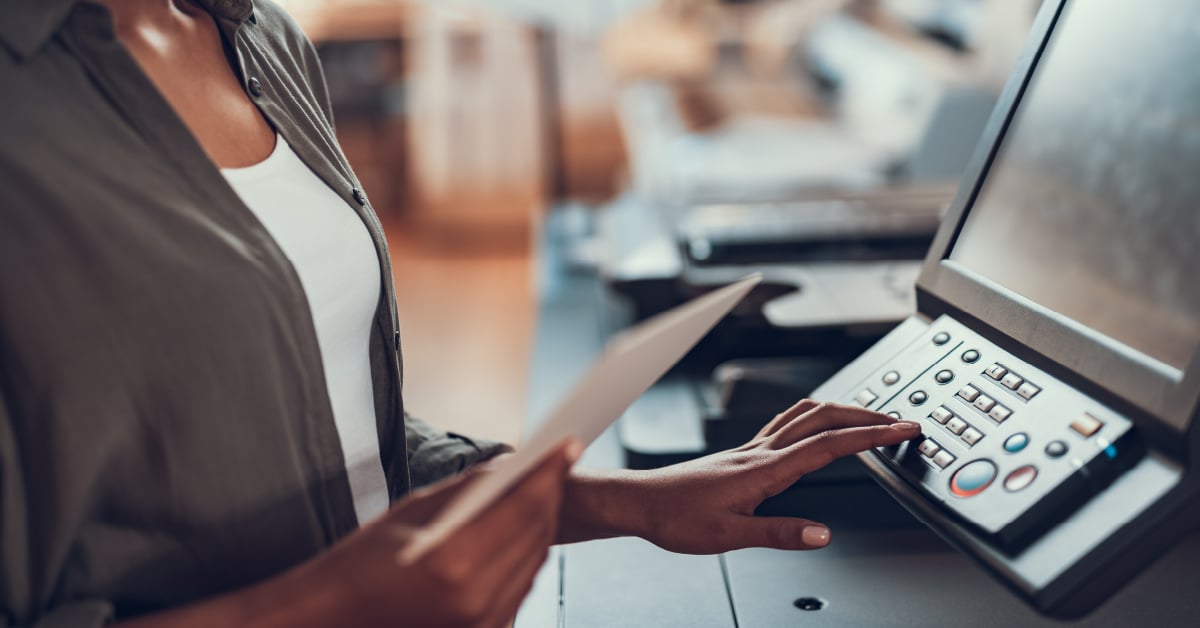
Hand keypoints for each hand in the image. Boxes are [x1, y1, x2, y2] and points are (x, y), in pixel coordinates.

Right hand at [284, 439, 580, 627]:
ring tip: (541, 493)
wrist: (337, 616)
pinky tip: (519, 534)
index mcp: (453, 561)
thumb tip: (513, 467)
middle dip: (550, 495)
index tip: (568, 445)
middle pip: (539, 534)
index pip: (524, 506)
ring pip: (537, 563)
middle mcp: (476, 598)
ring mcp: (485, 623)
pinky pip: (522, 588)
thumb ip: (470, 490)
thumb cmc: (362, 563)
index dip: (550, 471)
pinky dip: (525, 558)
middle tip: (556, 464)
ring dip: (542, 526)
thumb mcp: (414, 511)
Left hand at [563, 401, 919, 553]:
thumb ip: (779, 534)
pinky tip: (817, 426)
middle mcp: (761, 452)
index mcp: (765, 470)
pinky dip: (815, 417)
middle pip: (824, 418)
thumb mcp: (729, 537)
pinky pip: (787, 423)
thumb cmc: (676, 517)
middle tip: (900, 420)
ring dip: (843, 410)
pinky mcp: (743, 454)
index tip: (904, 428)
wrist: (641, 502)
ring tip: (870, 417)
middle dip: (867, 414)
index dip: (872, 434)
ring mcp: (751, 449)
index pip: (830, 444)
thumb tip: (822, 534)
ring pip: (805, 414)